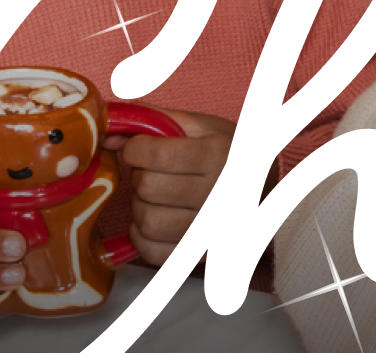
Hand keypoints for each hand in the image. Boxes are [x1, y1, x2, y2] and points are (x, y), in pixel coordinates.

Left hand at [104, 108, 239, 264]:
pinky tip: (156, 218)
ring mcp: (212, 229)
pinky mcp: (203, 255)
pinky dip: (142, 236)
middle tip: (154, 171)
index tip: (143, 148)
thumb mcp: (201, 125)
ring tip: (156, 196)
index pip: (153, 154)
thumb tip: (107, 135)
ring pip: (146, 221)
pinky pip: (152, 251)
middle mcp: (218, 194)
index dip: (136, 148)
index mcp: (218, 155)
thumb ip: (153, 120)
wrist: (267, 188)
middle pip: (146, 187)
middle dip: (140, 175)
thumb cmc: (229, 151)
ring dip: (140, 206)